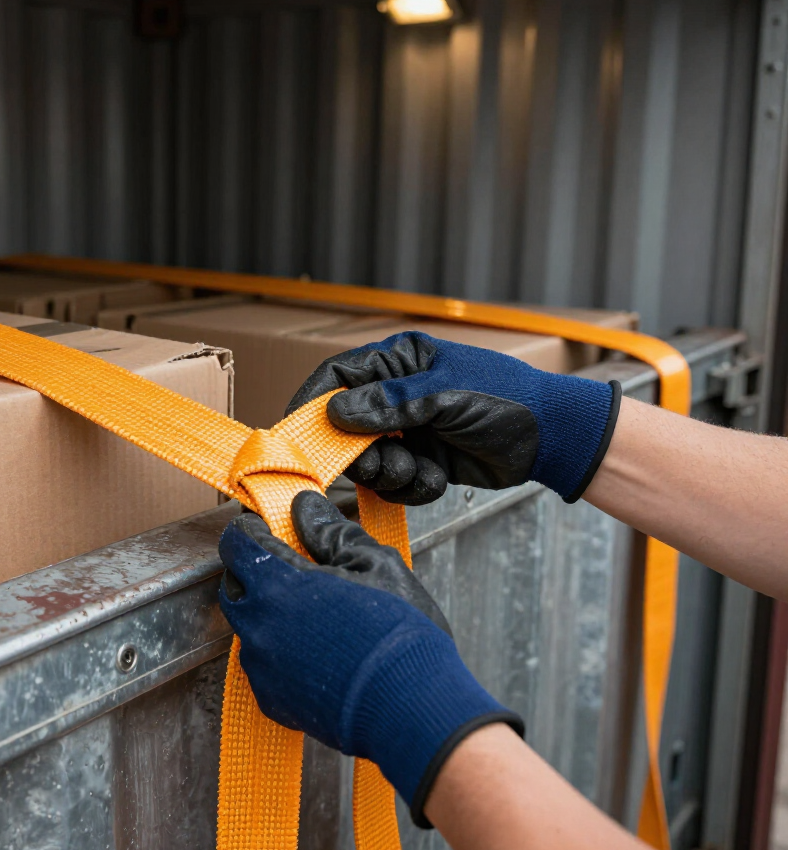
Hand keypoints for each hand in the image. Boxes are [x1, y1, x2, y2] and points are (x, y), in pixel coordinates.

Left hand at [218, 491, 522, 824]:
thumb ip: (332, 533)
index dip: (250, 528)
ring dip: (268, 612)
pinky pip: (263, 664)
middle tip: (289, 564)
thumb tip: (304, 508)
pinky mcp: (272, 700)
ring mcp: (262, 668)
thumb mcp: (375, 565)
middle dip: (253, 569)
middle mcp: (260, 626)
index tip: (266, 525)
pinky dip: (279, 651)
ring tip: (312, 613)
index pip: (238, 543)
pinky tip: (316, 650)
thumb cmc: (400, 634)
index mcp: (280, 585)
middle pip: (235, 585)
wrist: (412, 711)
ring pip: (248, 626)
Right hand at [286, 331, 619, 504]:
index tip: (298, 434)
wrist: (551, 438)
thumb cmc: (505, 398)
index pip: (337, 377)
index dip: (313, 404)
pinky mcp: (422, 461)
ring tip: (417, 470)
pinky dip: (413, 487)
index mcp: (398, 362)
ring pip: (369, 461)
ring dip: (389, 474)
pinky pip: (395, 483)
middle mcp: (396, 395)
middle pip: (346, 429)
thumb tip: (336, 413)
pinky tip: (437, 478)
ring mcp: (408, 430)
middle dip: (360, 454)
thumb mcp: (445, 394)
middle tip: (380, 464)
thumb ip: (389, 403)